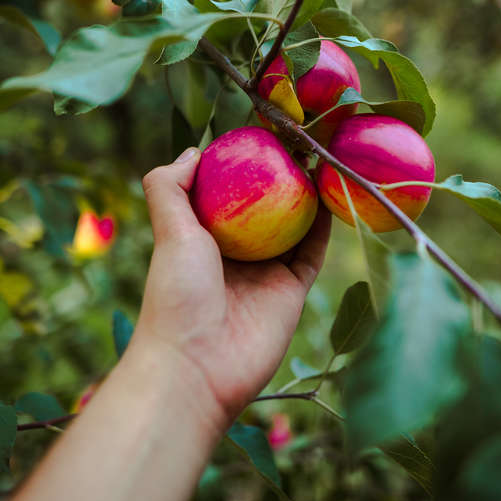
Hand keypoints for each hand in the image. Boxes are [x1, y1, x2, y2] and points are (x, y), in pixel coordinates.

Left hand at [133, 146, 330, 429]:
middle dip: (279, 174)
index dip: (241, 163)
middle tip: (300, 138)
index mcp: (201, 237)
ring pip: (293, 225)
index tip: (262, 133)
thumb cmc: (176, 296)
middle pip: (262, 205)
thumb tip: (194, 151)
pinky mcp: (291, 290)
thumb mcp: (168, 233)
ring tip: (322, 157)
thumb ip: (170, 188)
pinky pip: (312, 252)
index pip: (224, 191)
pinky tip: (332, 193)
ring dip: (307, 194)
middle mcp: (234, 252)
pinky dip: (324, 225)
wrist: (198, 368)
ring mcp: (264, 271)